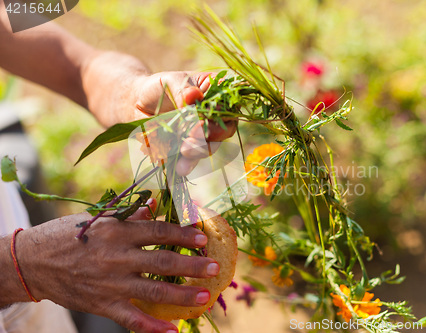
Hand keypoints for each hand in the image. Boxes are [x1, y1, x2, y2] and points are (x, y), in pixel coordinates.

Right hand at [14, 203, 218, 332]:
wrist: (32, 262)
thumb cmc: (67, 236)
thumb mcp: (97, 219)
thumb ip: (129, 216)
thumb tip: (154, 206)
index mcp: (116, 232)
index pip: (157, 232)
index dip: (182, 235)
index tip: (202, 237)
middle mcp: (116, 257)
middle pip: (162, 262)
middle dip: (191, 266)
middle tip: (214, 268)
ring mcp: (110, 284)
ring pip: (153, 291)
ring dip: (181, 295)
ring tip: (204, 296)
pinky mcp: (102, 305)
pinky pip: (131, 319)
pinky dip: (153, 328)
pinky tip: (173, 331)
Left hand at [132, 71, 237, 175]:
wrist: (138, 102)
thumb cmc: (159, 86)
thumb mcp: (170, 81)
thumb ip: (182, 89)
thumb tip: (193, 96)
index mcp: (217, 94)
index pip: (229, 106)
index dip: (221, 117)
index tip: (202, 124)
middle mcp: (215, 117)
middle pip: (222, 132)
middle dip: (207, 140)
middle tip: (189, 144)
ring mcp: (204, 135)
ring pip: (208, 148)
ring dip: (196, 155)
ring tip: (182, 160)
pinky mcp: (190, 149)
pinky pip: (191, 160)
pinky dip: (184, 164)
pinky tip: (177, 168)